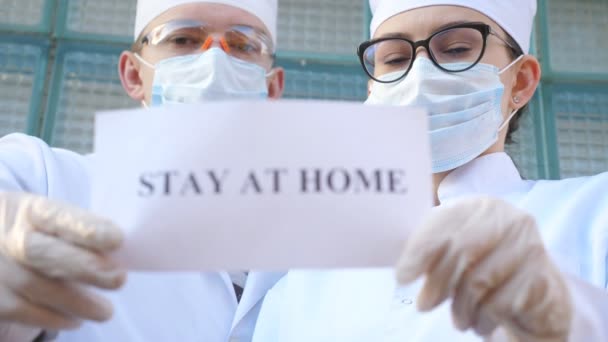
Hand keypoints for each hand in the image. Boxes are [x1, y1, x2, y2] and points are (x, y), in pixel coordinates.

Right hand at [0, 192, 125, 330]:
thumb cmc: (36, 236)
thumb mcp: (50, 223)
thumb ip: (79, 233)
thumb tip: (120, 253)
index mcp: (28, 210)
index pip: (56, 215)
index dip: (86, 227)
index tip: (117, 239)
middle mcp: (6, 236)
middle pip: (41, 252)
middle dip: (84, 267)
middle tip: (118, 279)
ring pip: (34, 286)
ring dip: (76, 302)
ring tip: (105, 311)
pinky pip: (23, 310)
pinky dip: (54, 317)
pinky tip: (75, 319)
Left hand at [397, 197, 571, 340]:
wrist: (536, 292)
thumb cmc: (485, 267)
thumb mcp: (456, 252)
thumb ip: (432, 252)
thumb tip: (404, 272)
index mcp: (480, 206)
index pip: (442, 223)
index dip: (419, 251)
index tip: (403, 276)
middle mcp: (508, 220)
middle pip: (461, 251)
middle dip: (437, 282)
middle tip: (424, 304)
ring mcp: (529, 246)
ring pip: (478, 281)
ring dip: (460, 307)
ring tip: (458, 318)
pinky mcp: (541, 278)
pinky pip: (498, 304)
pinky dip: (482, 319)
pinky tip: (479, 323)